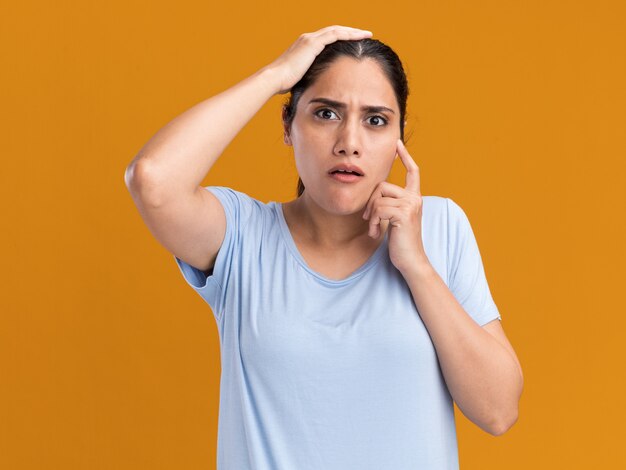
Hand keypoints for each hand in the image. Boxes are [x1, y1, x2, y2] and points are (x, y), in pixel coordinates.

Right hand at [265, 25, 372, 94]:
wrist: (275, 79)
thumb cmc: (285, 84)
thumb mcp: (301, 78)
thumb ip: (310, 77)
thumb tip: (317, 86)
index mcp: (305, 46)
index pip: (327, 39)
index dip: (342, 39)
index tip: (354, 44)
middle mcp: (308, 39)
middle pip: (334, 31)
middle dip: (350, 32)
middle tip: (364, 35)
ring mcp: (310, 39)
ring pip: (337, 30)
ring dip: (353, 31)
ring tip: (367, 34)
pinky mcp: (313, 43)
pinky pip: (336, 34)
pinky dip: (349, 34)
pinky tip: (360, 36)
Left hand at [362, 139, 429, 274]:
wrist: (410, 260)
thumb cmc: (400, 241)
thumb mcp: (395, 218)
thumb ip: (389, 203)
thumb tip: (374, 194)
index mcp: (414, 197)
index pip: (413, 171)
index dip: (405, 156)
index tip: (396, 143)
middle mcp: (415, 198)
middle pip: (382, 186)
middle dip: (370, 202)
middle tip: (368, 219)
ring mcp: (411, 205)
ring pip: (378, 199)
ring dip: (371, 216)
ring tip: (374, 229)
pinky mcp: (404, 214)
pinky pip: (379, 209)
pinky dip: (374, 222)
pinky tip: (376, 233)